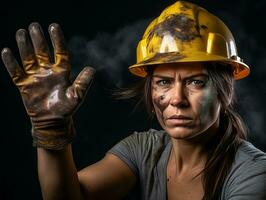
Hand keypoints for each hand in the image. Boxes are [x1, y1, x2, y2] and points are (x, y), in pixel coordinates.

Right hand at [1, 22, 94, 149]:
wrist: (52, 122)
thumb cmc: (66, 109)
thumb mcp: (77, 95)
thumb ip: (83, 82)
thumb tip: (91, 69)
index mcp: (62, 72)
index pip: (60, 52)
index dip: (57, 40)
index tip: (54, 26)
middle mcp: (48, 72)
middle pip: (42, 51)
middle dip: (38, 39)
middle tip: (34, 25)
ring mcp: (36, 78)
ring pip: (28, 58)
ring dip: (24, 46)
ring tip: (21, 32)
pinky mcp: (24, 85)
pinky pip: (16, 72)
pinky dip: (11, 63)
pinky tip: (6, 51)